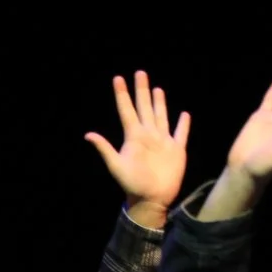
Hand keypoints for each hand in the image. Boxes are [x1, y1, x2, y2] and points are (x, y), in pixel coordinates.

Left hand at [84, 71, 189, 227]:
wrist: (151, 199)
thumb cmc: (131, 183)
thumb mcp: (116, 165)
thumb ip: (104, 149)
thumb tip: (88, 135)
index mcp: (133, 136)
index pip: (126, 110)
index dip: (122, 95)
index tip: (118, 79)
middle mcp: (148, 135)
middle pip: (144, 107)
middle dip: (141, 90)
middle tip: (140, 73)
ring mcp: (163, 141)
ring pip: (161, 116)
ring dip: (159, 102)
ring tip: (157, 88)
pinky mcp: (177, 150)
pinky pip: (181, 134)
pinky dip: (183, 124)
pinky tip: (184, 114)